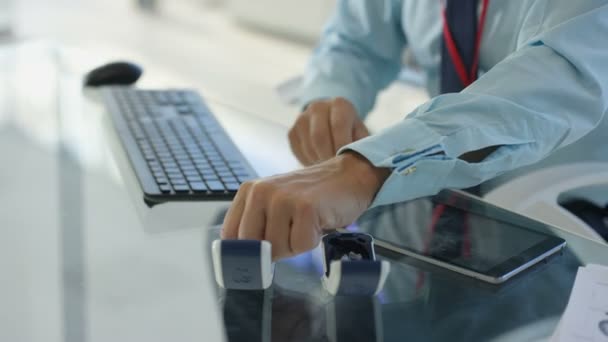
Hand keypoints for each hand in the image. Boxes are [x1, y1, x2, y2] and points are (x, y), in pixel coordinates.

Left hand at [221, 152, 389, 259]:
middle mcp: (261, 192)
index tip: (255, 260)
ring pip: (277, 248)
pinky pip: (301, 244)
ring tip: (307, 224)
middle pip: (252, 246)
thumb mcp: (276, 205)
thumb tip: (245, 262)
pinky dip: (312, 241)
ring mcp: (283, 198)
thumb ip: (257, 226)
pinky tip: (318, 222)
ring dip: (295, 245)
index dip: (243, 254)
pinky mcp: (305, 207)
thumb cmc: (312, 197)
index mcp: (249, 191)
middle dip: (273, 250)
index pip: (230, 235)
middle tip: (291, 234)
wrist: (348, 176)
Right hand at [288, 97, 369, 165]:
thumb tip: (361, 163)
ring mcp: (302, 118)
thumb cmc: (351, 132)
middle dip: (328, 156)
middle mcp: (318, 107)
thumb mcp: (361, 134)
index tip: (345, 160)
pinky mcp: (292, 132)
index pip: (338, 125)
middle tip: (335, 169)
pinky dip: (309, 161)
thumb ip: (362, 145)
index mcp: (340, 104)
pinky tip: (318, 163)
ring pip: (308, 146)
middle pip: (319, 137)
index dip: (342, 146)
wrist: (331, 122)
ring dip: (319, 161)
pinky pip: (298, 152)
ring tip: (329, 167)